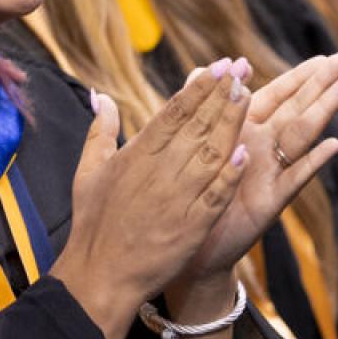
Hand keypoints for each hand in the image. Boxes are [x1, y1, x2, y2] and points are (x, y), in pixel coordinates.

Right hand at [51, 59, 248, 338]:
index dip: (198, 87)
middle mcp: (159, 171)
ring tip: (249, 96)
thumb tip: (100, 96)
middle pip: (197, 125)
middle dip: (221, 95)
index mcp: (135, 154)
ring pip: (211, 153)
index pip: (174, 112)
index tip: (218, 66)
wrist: (101, 272)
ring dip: (231, 124)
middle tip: (242, 68)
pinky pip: (216, 194)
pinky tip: (247, 154)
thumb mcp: (88, 170)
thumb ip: (100, 130)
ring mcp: (177, 198)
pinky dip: (230, 175)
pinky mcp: (192, 225)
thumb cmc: (93, 221)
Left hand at [178, 53, 337, 280]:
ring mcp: (269, 171)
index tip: (328, 53)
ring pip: (302, 133)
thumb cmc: (189, 191)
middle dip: (324, 82)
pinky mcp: (268, 200)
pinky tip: (335, 144)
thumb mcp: (191, 142)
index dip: (302, 74)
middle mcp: (261, 146)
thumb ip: (202, 103)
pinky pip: (295, 176)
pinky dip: (315, 159)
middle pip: (298, 107)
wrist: (184, 242)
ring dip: (325, 108)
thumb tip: (210, 65)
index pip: (279, 94)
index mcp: (242, 129)